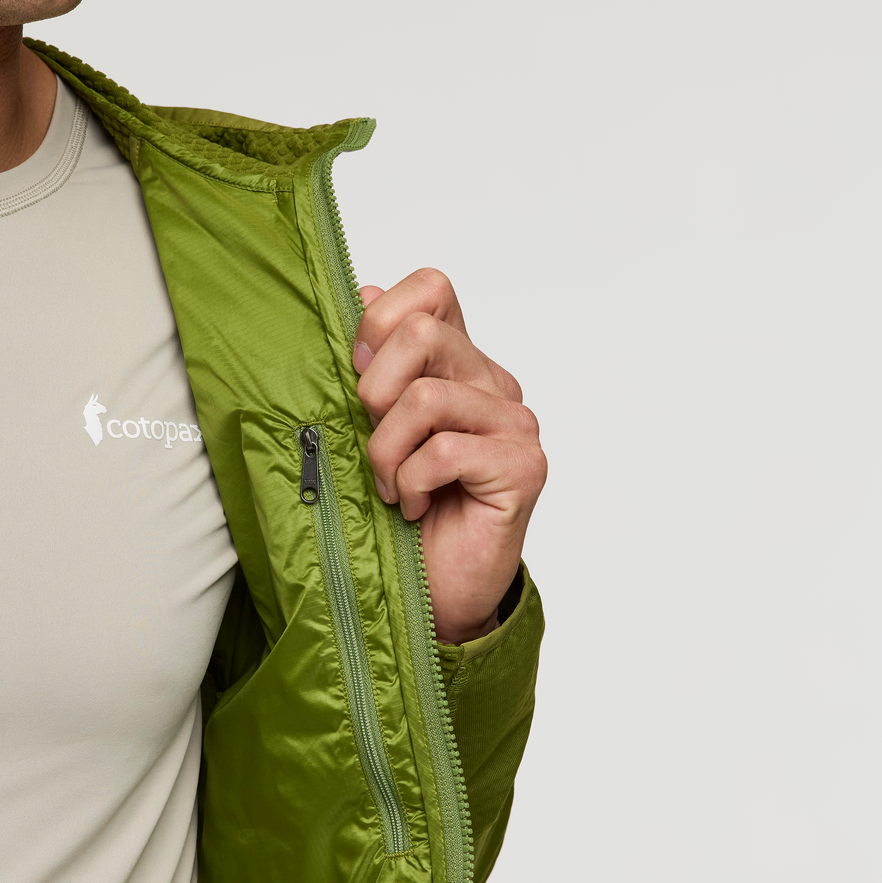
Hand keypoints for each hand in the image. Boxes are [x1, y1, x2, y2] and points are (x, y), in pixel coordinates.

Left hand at [354, 269, 545, 644]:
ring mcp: (515, 424)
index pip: (432, 289)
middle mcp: (492, 385)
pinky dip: (413, 483)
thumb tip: (364, 291)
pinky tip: (418, 506)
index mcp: (458, 365)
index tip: (358, 375)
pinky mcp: (524, 466)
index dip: (380, 321)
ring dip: (387, 453)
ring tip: (394, 487)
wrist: (432, 593)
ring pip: (425, 398)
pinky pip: (444, 450)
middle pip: (421, 334)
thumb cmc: (399, 513)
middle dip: (373, 394)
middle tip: (375, 446)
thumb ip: (373, 365)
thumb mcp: (370, 430)